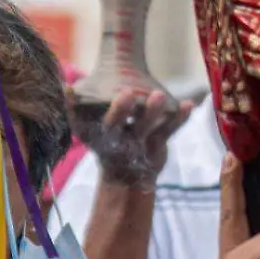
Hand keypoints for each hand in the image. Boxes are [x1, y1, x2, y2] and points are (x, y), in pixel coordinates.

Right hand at [80, 89, 194, 187]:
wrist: (126, 178)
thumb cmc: (107, 140)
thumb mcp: (91, 127)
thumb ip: (81, 104)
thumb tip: (70, 80)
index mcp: (92, 134)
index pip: (79, 122)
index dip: (73, 108)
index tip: (70, 91)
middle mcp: (112, 141)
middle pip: (114, 126)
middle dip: (119, 111)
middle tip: (125, 94)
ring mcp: (136, 144)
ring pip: (144, 127)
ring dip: (152, 112)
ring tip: (158, 95)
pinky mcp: (156, 146)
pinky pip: (168, 131)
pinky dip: (179, 118)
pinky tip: (189, 105)